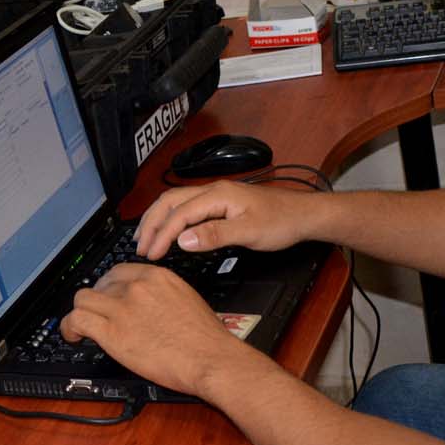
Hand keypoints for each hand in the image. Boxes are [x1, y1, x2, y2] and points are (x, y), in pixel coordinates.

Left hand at [60, 262, 266, 400]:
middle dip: (96, 300)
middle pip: (100, 284)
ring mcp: (122, 307)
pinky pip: (77, 320)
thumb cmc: (207, 338)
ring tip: (81, 326)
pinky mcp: (112, 332)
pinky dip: (69, 328)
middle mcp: (136, 287)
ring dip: (80, 312)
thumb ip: (163, 296)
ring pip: (82, 299)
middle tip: (98, 315)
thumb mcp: (187, 300)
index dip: (109, 285)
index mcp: (157, 277)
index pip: (119, 271)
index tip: (108, 296)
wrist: (211, 358)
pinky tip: (73, 336)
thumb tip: (152, 305)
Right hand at [133, 182, 323, 259]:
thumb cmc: (282, 222)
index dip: (162, 234)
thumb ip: (215, 235)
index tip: (151, 254)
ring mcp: (216, 196)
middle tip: (140, 247)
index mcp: (217, 195)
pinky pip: (187, 207)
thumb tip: (183, 240)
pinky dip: (171, 219)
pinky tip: (170, 231)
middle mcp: (213, 191)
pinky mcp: (221, 203)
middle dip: (150, 224)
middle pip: (169, 202)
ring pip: (176, 203)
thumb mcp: (249, 233)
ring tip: (145, 238)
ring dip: (158, 219)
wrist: (304, 215)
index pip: (178, 214)